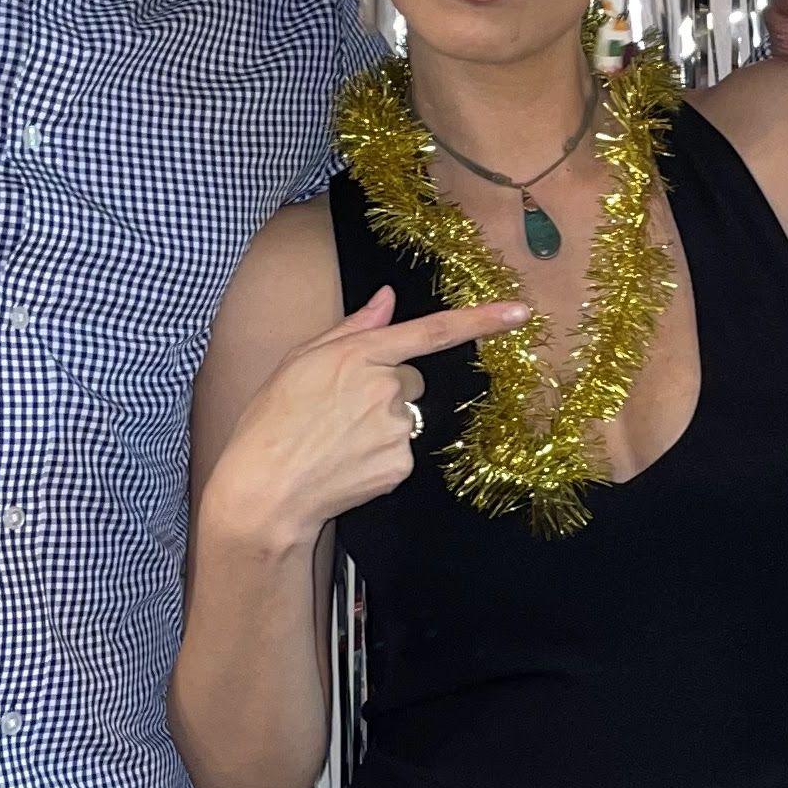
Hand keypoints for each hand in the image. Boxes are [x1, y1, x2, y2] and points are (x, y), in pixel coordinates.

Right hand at [202, 287, 530, 556]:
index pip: (431, 331)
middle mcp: (386, 387)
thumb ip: (351, 327)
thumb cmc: (271, 421)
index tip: (521, 312)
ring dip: (382, 422)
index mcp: (359, 354)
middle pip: (412, 378)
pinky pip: (401, 450)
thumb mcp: (300, 361)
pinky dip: (380, 455)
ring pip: (407, 415)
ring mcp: (397, 429)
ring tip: (337, 439)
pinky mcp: (401, 465)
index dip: (480, 320)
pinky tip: (347, 461)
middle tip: (341, 410)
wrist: (267, 490)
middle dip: (386, 389)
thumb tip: (387, 297)